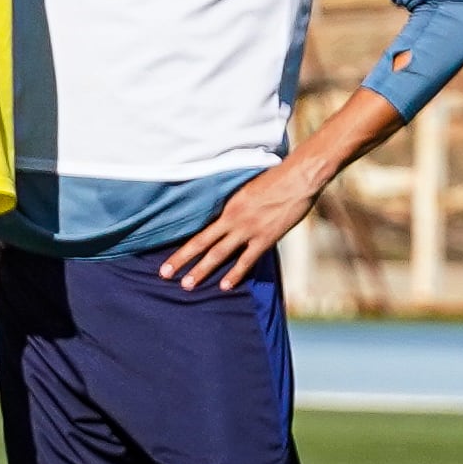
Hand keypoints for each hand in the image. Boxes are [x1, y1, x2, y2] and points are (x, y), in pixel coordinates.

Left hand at [161, 153, 327, 291]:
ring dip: (202, 270)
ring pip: (219, 253)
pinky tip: (225, 286)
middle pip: (200, 243)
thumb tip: (222, 211)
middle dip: (181, 259)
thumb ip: (233, 202)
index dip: (181, 241)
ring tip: (187, 285)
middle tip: (164, 274)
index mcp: (225, 205)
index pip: (197, 228)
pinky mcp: (266, 238)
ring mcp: (248, 230)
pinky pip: (247, 259)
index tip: (168, 249)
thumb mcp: (245, 187)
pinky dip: (235, 273)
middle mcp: (232, 219)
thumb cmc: (274, 178)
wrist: (299, 177)